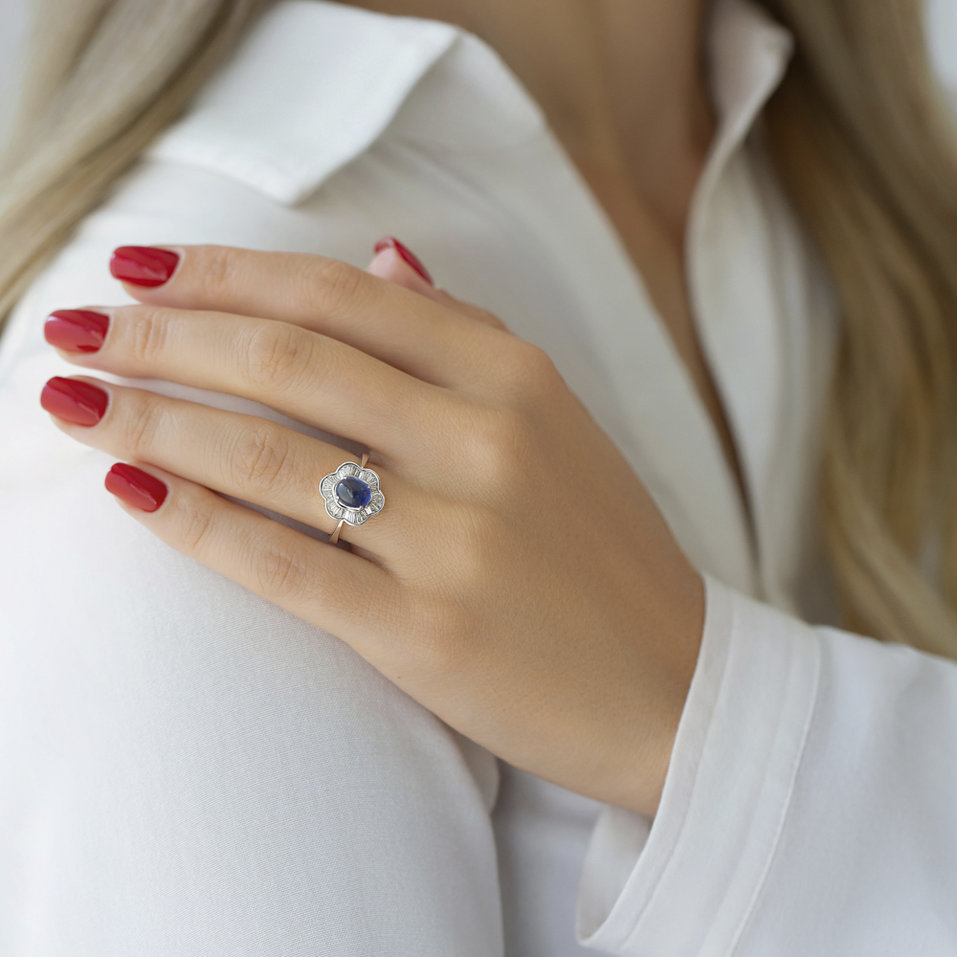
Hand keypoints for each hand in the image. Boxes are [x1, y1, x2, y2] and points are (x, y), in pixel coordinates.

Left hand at [40, 239, 704, 817]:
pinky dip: (194, 522)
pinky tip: (130, 492)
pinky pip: (284, 562)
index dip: (226, 273)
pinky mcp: (427, 632)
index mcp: (514, 376)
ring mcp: (457, 538)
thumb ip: (464, 332)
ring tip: (72, 401)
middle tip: (77, 330)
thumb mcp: (556, 419)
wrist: (674, 686)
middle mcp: (484, 440)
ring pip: (268, 453)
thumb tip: (384, 254)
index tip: (142, 270)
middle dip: (163, 337)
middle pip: (287, 359)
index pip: (339, 295)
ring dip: (152, 419)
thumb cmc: (605, 552)